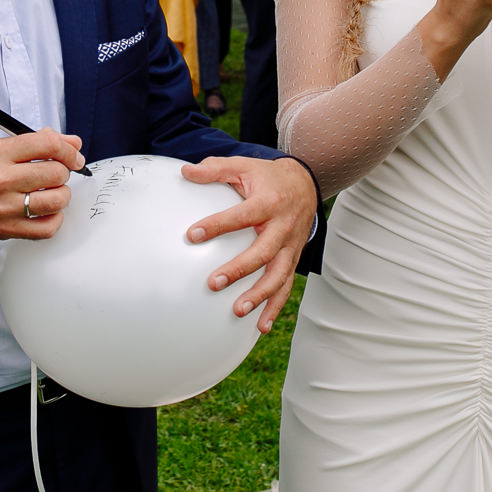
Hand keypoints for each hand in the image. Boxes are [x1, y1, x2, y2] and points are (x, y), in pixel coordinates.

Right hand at [0, 129, 87, 243]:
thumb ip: (33, 143)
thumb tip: (71, 142)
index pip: (47, 144)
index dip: (68, 149)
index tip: (73, 154)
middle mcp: (1, 179)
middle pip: (56, 173)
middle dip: (64, 171)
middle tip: (57, 173)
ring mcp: (4, 207)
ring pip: (56, 200)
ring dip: (61, 195)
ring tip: (51, 192)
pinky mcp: (6, 230)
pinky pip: (47, 228)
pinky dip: (53, 219)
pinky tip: (45, 211)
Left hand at [181, 156, 317, 333]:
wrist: (305, 184)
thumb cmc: (268, 177)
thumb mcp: (243, 166)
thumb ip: (215, 169)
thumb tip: (186, 171)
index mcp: (269, 202)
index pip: (241, 216)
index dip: (217, 225)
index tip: (192, 235)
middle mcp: (283, 227)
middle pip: (262, 252)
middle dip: (238, 270)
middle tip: (213, 283)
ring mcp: (290, 246)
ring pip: (278, 275)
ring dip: (259, 295)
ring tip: (238, 311)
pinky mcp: (292, 259)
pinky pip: (286, 286)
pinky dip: (275, 307)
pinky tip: (260, 326)